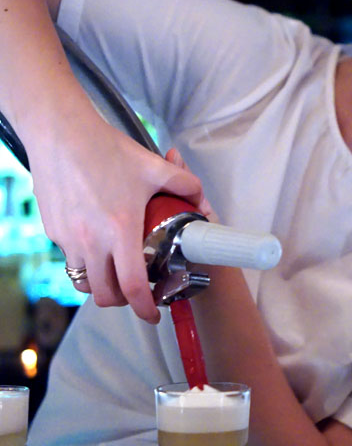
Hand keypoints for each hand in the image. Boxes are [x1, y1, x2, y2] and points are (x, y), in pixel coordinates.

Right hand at [28, 110, 206, 322]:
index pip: (132, 287)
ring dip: (102, 283)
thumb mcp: (152, 166)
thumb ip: (186, 185)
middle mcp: (90, 241)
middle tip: (138, 292)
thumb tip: (203, 205)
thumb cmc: (105, 149)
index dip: (145, 308)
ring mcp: (68, 238)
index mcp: (120, 230)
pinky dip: (86, 261)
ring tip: (117, 270)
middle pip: (105, 295)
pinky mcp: (53, 231)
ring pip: (84, 281)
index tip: (153, 314)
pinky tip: (98, 241)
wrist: (59, 132)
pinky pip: (70, 258)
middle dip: (124, 301)